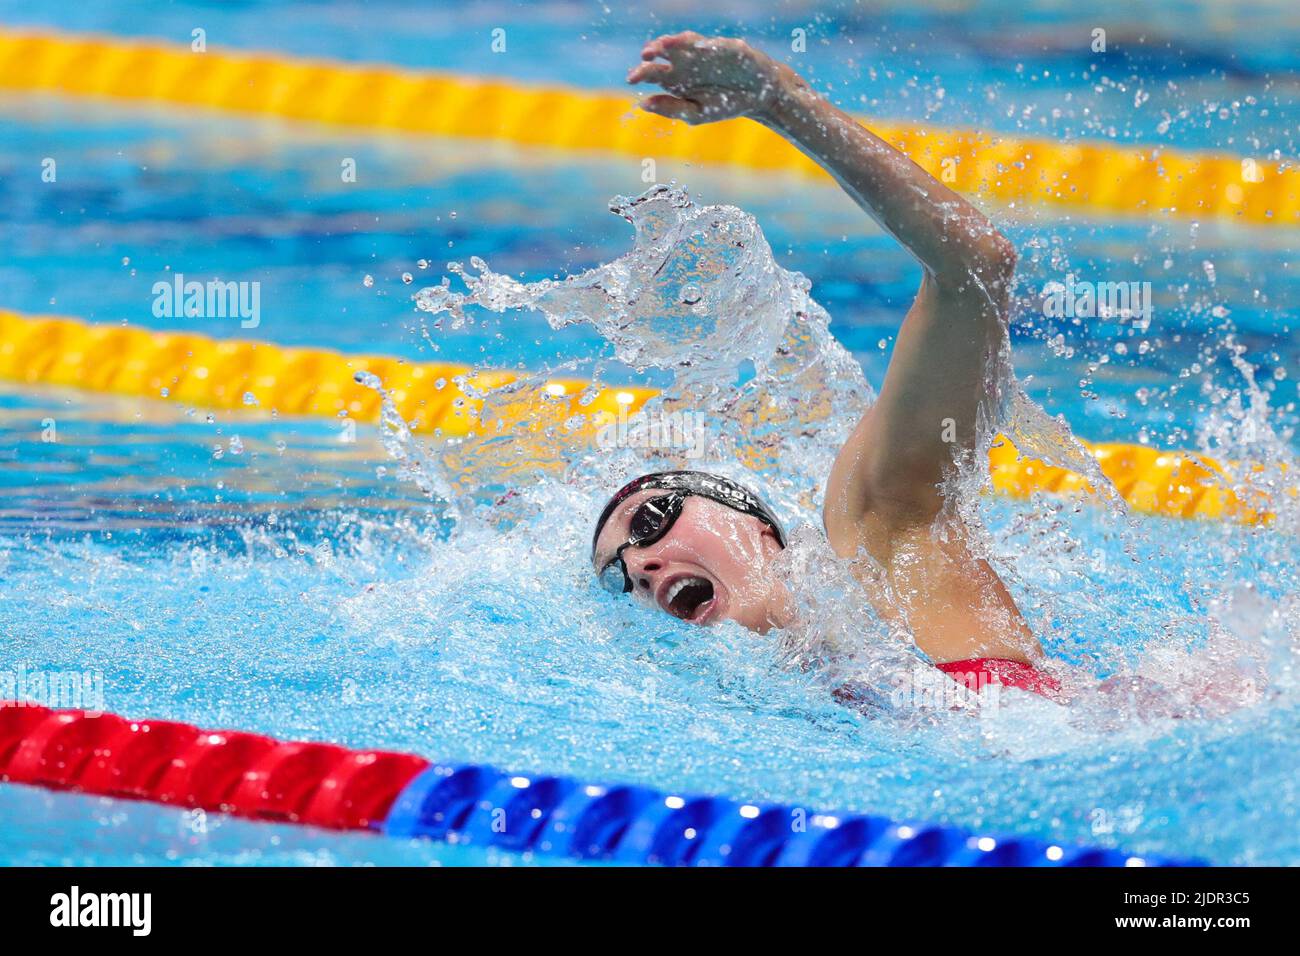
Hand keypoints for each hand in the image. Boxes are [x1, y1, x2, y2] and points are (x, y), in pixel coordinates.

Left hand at [627, 32, 787, 124]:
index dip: (640, 73)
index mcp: (675, 81)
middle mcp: (684, 63)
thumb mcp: (696, 113)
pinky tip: (693, 48)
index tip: (631, 78)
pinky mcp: (720, 46)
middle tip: (645, 57)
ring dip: (669, 43)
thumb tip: (643, 104)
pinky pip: (707, 43)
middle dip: (652, 53)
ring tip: (660, 46)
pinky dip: (699, 45)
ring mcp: (701, 53)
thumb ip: (670, 108)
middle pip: (662, 54)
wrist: (757, 97)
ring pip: (680, 43)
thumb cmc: (724, 105)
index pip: (652, 73)